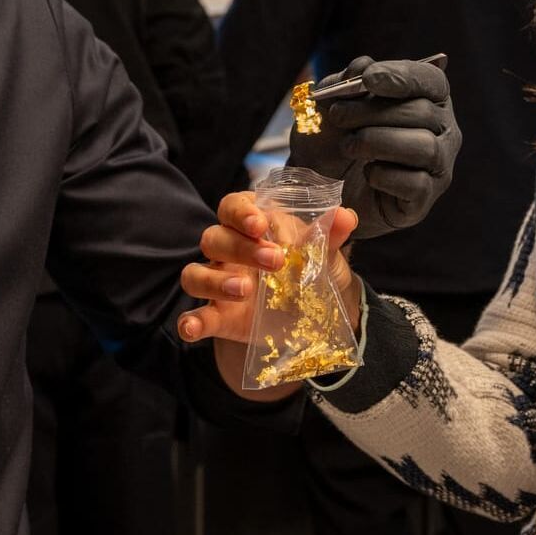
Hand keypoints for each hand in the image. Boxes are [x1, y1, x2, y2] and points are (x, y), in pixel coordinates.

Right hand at [178, 191, 363, 399]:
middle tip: (275, 261)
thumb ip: (331, 234)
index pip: (232, 206)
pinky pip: (194, 316)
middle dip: (241, 247)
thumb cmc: (312, 268)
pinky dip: (189, 322)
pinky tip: (192, 328)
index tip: (259, 223)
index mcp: (251, 224)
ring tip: (245, 290)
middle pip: (214, 238)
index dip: (240, 212)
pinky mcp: (219, 317)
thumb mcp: (325, 252)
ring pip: (195, 274)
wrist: (315, 313)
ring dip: (215, 281)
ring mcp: (219, 283)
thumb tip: (346, 216)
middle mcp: (228, 250)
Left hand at [288, 56, 459, 239]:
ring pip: (425, 147)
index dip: (403, 76)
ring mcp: (438, 166)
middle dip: (374, 112)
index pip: (432, 80)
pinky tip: (367, 173)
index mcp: (428, 99)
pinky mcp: (425, 198)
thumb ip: (345, 83)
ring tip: (349, 145)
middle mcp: (442, 131)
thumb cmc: (333, 140)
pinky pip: (415, 183)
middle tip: (338, 115)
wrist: (321, 189)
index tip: (369, 80)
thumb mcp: (329, 106)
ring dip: (378, 142)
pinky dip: (384, 175)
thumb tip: (363, 65)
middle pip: (423, 112)